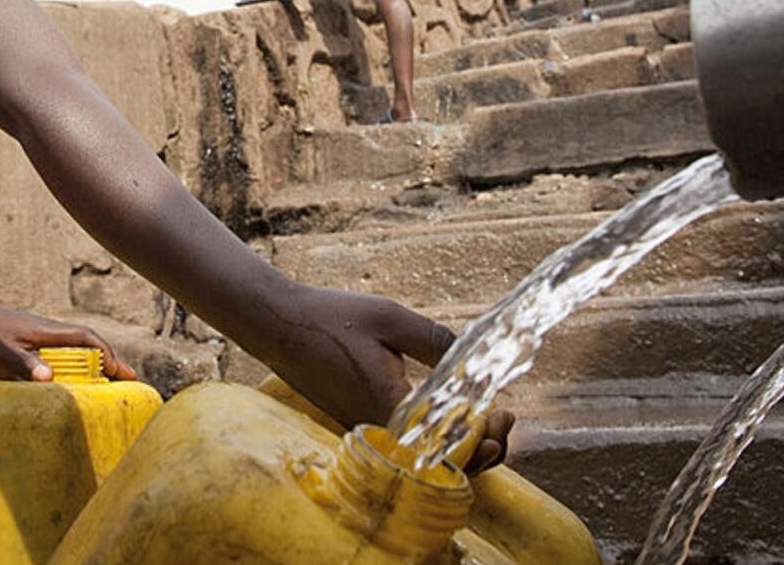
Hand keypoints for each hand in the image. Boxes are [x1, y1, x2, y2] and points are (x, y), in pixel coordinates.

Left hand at [0, 295, 136, 381]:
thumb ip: (23, 363)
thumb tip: (48, 378)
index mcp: (48, 331)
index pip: (88, 339)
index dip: (108, 355)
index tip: (123, 373)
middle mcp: (50, 331)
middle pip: (89, 344)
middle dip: (110, 360)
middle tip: (127, 380)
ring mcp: (41, 335)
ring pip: (77, 347)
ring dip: (95, 362)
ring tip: (109, 382)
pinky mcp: (32, 341)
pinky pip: (62, 352)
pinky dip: (76, 364)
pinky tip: (73, 378)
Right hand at [263, 286, 512, 470]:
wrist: (278, 324)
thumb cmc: (332, 318)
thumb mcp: (391, 318)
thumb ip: (436, 340)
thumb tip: (479, 361)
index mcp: (389, 407)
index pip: (447, 447)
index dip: (483, 439)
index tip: (503, 414)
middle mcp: (378, 431)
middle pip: (439, 465)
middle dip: (481, 448)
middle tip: (505, 420)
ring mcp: (366, 431)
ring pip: (422, 456)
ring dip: (459, 444)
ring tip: (486, 418)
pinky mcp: (358, 424)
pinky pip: (403, 444)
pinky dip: (432, 437)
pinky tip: (449, 415)